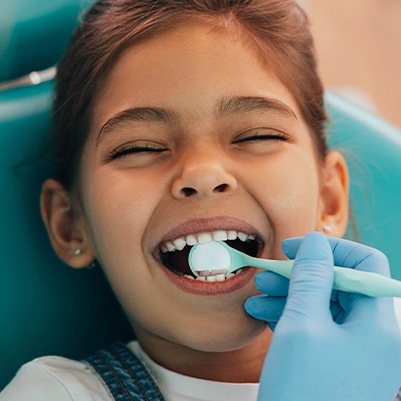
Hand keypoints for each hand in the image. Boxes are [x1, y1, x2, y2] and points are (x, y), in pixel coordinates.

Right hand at [245, 232, 400, 400]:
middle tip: (268, 272)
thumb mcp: (302, 325)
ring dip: (290, 294)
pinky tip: (263, 313)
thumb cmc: (305, 392)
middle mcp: (373, 336)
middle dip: (302, 274)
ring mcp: (354, 352)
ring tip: (258, 293)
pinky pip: (316, 327)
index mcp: (379, 324)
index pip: (364, 265)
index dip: (329, 249)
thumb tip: (315, 243)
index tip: (294, 248)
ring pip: (324, 305)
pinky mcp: (335, 364)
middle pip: (340, 285)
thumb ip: (311, 278)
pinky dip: (290, 316)